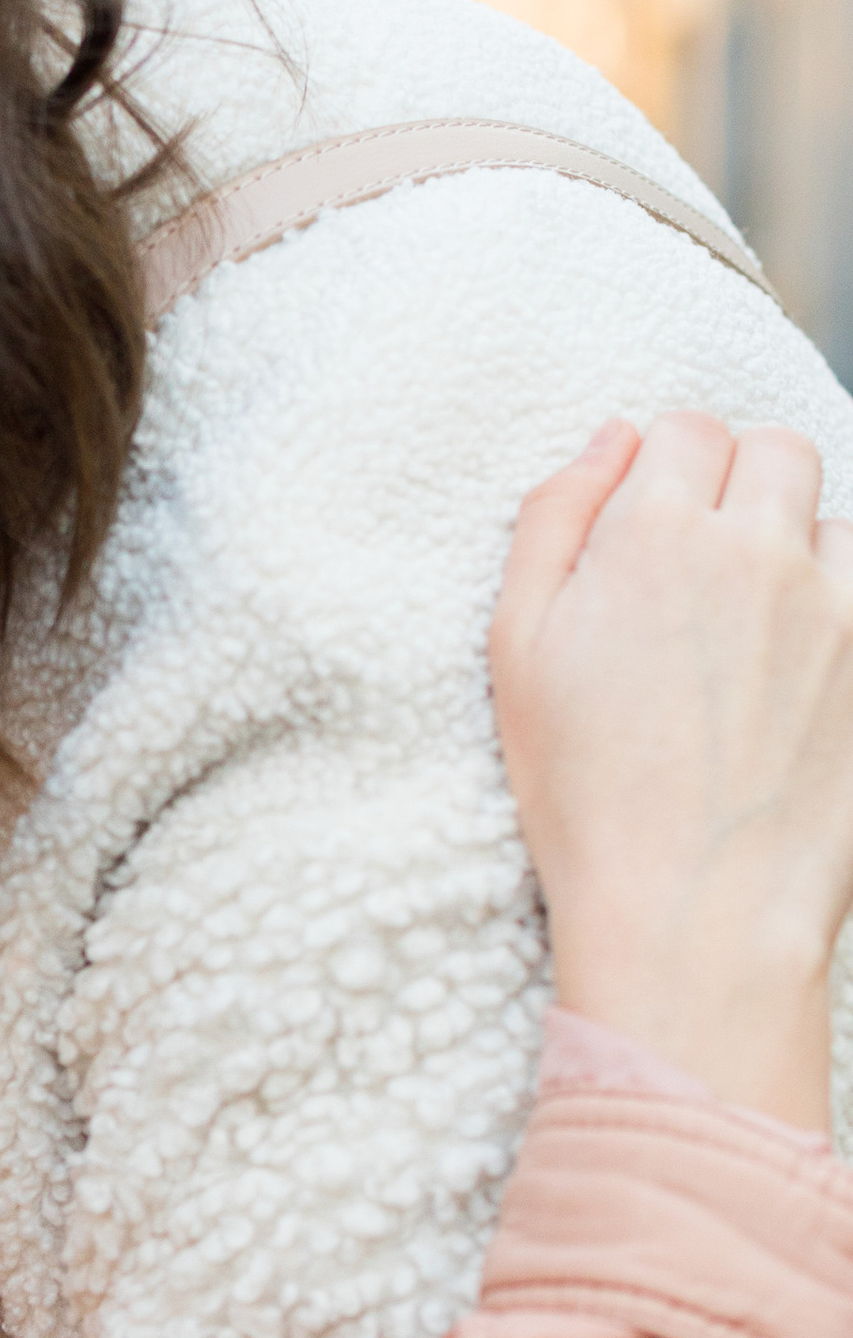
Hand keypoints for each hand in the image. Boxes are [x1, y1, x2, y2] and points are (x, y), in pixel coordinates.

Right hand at [492, 412, 852, 1123]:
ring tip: (746, 623)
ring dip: (791, 541)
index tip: (643, 524)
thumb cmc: (585, 794)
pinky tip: (790, 664)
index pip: (684, 430)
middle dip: (736, 482)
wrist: (692, 907)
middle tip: (697, 561)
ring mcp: (830, 604)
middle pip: (772, 449)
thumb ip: (553, 520)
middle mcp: (755, 550)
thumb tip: (609, 439)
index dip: (659, 469)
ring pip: (827, 514)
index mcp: (654, 535)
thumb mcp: (516, 651)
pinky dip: (834, 600)